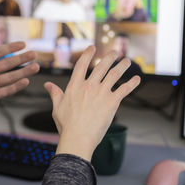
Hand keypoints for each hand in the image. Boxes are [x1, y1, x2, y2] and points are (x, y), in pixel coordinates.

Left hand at [0, 26, 38, 121]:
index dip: (11, 47)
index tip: (23, 43)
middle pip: (8, 63)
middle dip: (22, 58)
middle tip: (35, 54)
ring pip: (11, 76)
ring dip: (23, 72)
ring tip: (36, 66)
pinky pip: (6, 90)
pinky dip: (16, 86)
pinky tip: (26, 81)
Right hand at [44, 46, 139, 160]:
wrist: (78, 137)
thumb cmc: (67, 124)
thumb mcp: (57, 107)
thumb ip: (55, 93)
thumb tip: (47, 84)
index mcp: (75, 86)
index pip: (81, 65)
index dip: (87, 54)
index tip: (92, 47)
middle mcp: (89, 86)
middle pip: (101, 66)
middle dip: (109, 57)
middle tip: (114, 53)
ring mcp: (101, 93)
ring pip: (114, 74)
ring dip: (122, 66)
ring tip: (127, 61)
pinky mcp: (112, 102)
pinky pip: (124, 89)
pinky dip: (132, 83)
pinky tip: (137, 79)